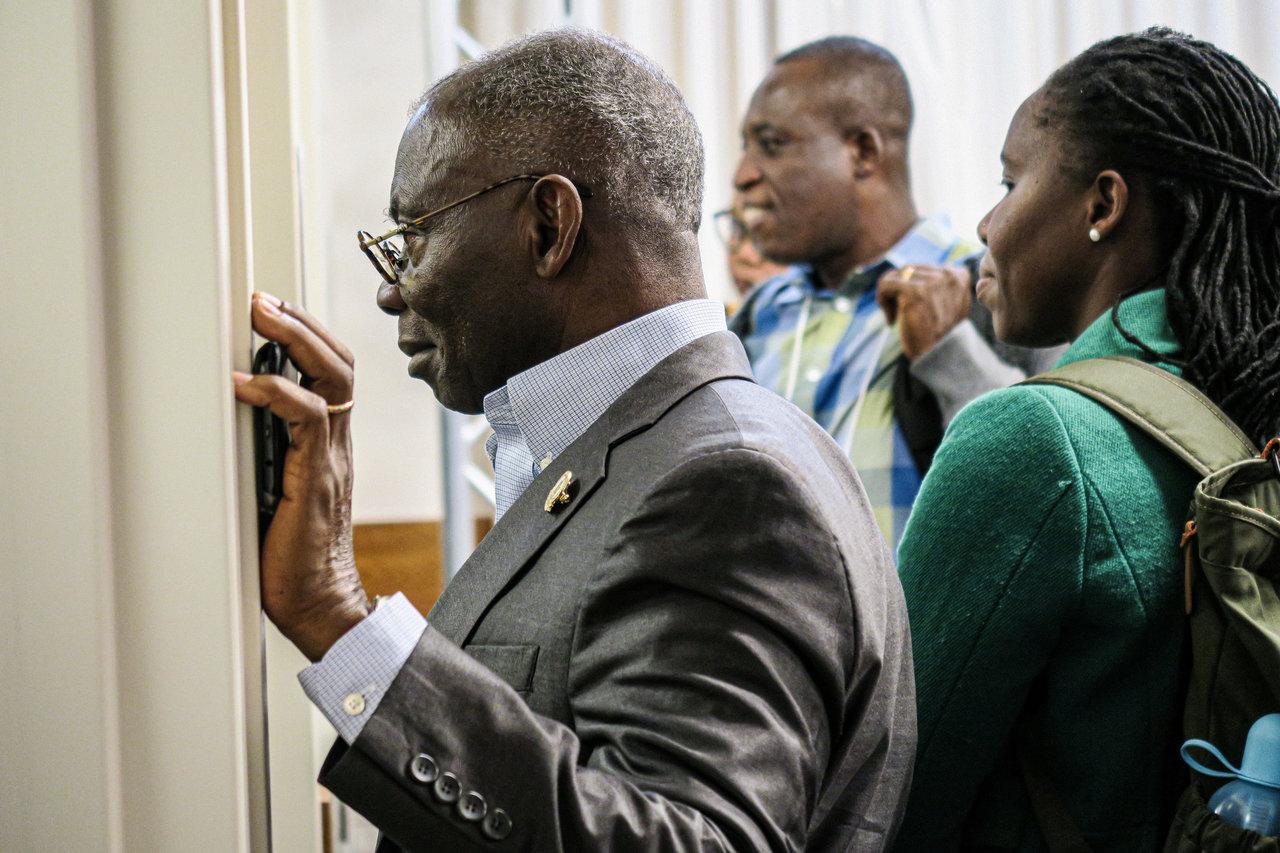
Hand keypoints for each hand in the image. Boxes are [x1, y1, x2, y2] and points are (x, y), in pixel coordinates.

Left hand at [233, 292, 368, 661]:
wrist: (319, 602)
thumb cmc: (292, 557)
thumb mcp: (277, 491)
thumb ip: (268, 455)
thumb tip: (229, 421)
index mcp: (330, 447)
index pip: (336, 374)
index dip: (310, 335)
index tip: (274, 310)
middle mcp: (338, 446)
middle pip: (340, 363)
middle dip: (302, 322)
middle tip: (263, 298)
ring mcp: (331, 460)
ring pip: (332, 378)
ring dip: (296, 339)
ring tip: (262, 315)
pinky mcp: (316, 478)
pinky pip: (309, 419)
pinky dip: (276, 393)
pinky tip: (244, 383)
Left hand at [876, 264, 972, 360]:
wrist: (939, 358)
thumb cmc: (939, 335)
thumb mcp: (948, 304)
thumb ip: (939, 286)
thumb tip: (913, 272)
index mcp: (959, 276)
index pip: (924, 268)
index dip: (913, 287)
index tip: (915, 308)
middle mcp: (949, 275)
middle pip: (909, 270)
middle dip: (900, 291)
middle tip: (902, 314)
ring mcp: (932, 282)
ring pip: (896, 275)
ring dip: (890, 297)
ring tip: (897, 317)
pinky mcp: (914, 292)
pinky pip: (886, 283)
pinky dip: (882, 300)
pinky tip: (891, 320)